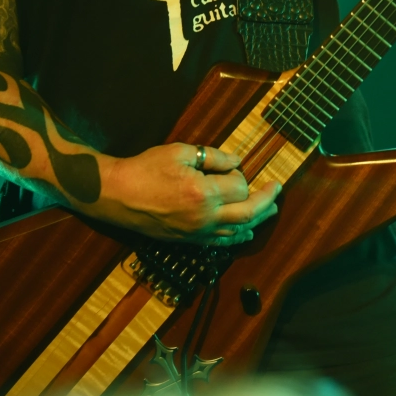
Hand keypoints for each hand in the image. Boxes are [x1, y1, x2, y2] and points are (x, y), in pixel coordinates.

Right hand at [93, 142, 280, 246]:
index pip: (240, 187)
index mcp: (203, 193)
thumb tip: (237, 162)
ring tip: (270, 210)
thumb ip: (213, 157)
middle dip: (267, 201)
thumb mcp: (180, 152)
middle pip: (247, 213)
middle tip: (278, 190)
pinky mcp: (189, 240)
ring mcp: (197, 232)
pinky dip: (238, 236)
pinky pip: (222, 242)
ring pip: (238, 232)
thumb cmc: (146, 169)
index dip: (240, 175)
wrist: (118, 195)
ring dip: (257, 220)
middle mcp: (204, 217)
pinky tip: (245, 230)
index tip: (231, 168)